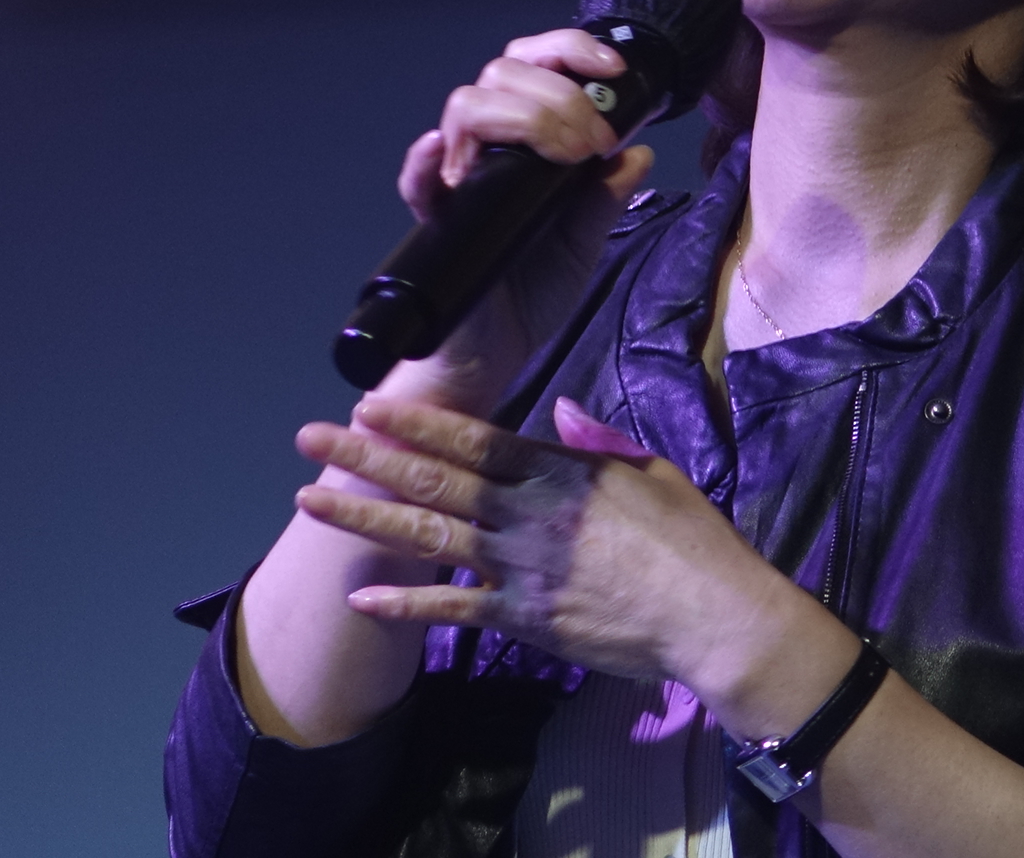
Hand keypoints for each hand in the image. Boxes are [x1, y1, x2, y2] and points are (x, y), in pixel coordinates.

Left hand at [291, 396, 855, 733]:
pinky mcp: (524, 620)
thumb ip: (599, 440)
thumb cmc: (693, 541)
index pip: (473, 440)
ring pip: (428, 539)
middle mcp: (529, 515)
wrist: (714, 616)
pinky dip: (406, 604)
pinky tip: (361, 596)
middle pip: (433, 481)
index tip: (370, 404)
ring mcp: (522, 569)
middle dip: (367, 457)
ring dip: (365, 519)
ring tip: (310, 503)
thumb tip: (563, 407)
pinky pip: (453, 609)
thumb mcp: (652, 472)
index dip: (417, 421)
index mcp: (561, 472)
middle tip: (312, 438)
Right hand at [392, 31, 655, 406]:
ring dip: (525, 116)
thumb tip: (638, 152)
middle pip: (501, 74)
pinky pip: (418, 179)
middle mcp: (487, 149)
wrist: (497, 351)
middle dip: (560, 93)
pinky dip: (427, 160)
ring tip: (568, 156)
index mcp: (525, 141)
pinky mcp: (435, 219)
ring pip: (466, 107)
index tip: (615, 70)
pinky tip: (445, 154)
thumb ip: (606, 196)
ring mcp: (458, 179)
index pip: (532, 67)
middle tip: (596, 142)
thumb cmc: (533, 292)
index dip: (569, 51)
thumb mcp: (586, 240)